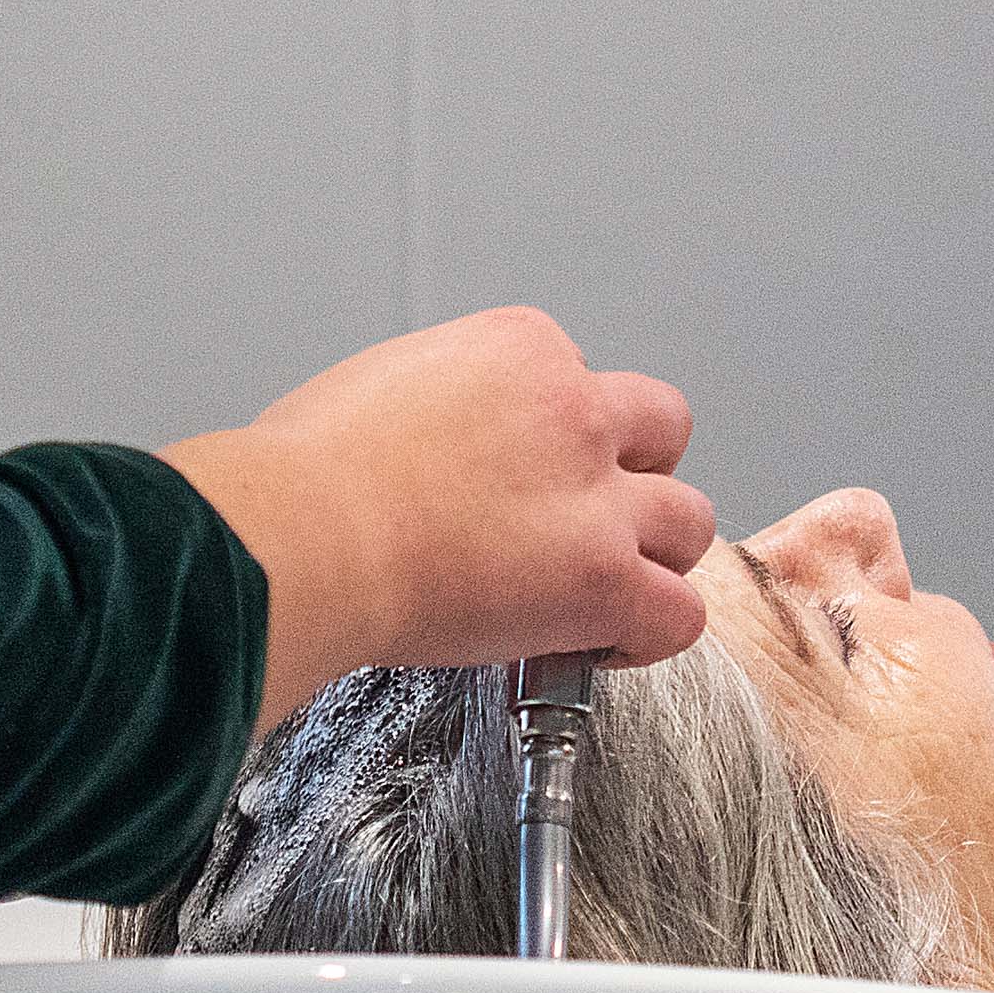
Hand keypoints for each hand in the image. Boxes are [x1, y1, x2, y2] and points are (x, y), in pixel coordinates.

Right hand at [159, 306, 714, 730]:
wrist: (304, 534)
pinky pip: (678, 614)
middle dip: (635, 475)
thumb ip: (435, 407)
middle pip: (661, 428)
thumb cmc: (305, 477)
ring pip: (689, 520)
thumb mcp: (377, 389)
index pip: (581, 378)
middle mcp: (572, 408)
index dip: (559, 436)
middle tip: (588, 521)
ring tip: (606, 588)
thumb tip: (430, 452)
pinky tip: (601, 643)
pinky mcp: (602, 578)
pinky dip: (648, 635)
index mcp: (519, 348)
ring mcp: (596, 496)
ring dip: (655, 556)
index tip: (526, 476)